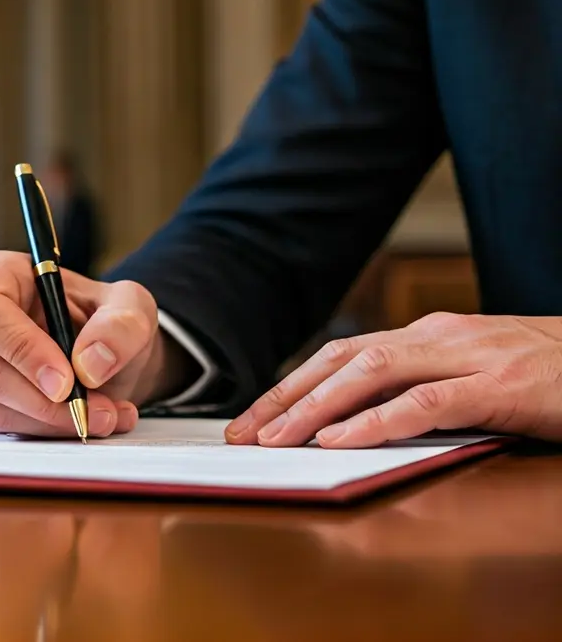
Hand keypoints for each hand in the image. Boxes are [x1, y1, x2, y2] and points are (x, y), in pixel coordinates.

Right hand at [0, 251, 175, 437]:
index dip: (22, 349)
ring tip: (106, 415)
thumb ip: (120, 325)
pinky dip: (50, 431)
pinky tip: (87, 420)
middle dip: (45, 400)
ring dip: (53, 420)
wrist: (104, 353)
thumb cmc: (105, 317)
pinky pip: (2, 426)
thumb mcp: (131, 305)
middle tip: (98, 409)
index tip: (67, 380)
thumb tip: (90, 363)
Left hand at [225, 312, 561, 447]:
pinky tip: (342, 440)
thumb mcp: (473, 375)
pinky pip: (428, 403)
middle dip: (286, 397)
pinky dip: (378, 421)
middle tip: (244, 433)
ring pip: (374, 374)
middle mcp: (440, 337)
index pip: (341, 355)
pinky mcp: (501, 387)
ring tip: (278, 438)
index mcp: (429, 335)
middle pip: (343, 361)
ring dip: (317, 408)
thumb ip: (421, 388)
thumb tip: (355, 419)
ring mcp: (471, 358)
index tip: (250, 418)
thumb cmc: (546, 375)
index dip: (290, 386)